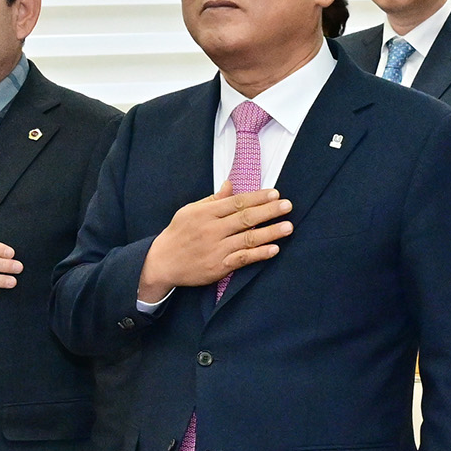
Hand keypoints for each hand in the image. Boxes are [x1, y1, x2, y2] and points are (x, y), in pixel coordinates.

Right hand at [139, 189, 291, 296]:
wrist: (162, 263)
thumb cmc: (178, 234)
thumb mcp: (190, 211)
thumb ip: (212, 199)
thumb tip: (229, 184)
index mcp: (205, 213)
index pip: (236, 202)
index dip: (257, 198)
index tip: (275, 193)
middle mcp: (212, 230)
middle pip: (245, 218)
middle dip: (269, 211)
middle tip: (288, 206)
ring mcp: (216, 249)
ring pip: (248, 239)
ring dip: (270, 233)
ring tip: (288, 227)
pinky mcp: (219, 266)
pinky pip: (243, 259)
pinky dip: (259, 254)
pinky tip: (274, 249)